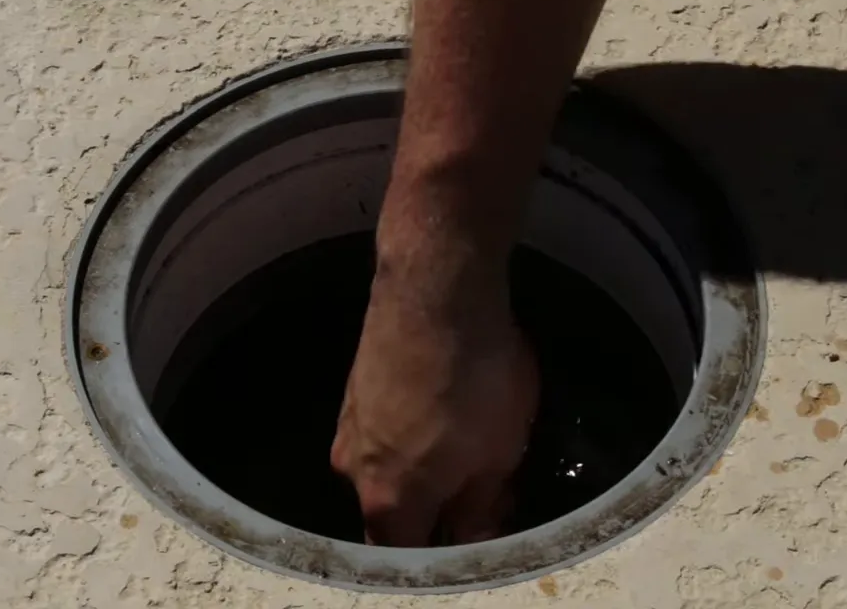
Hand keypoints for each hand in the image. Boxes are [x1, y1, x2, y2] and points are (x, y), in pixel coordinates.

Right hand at [330, 269, 539, 545]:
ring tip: (471, 430)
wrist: (437, 288)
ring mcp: (349, 423)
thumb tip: (473, 539)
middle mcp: (353, 469)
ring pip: (388, 466)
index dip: (447, 555)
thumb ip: (480, 510)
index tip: (478, 534)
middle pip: (393, 512)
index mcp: (388, 501)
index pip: (408, 559)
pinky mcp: (355, 387)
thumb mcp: (498, 456)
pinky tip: (447, 400)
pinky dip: (412, 427)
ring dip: (424, 463)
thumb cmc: (475, 377)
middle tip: (486, 481)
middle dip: (436, 506)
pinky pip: (383, 427)